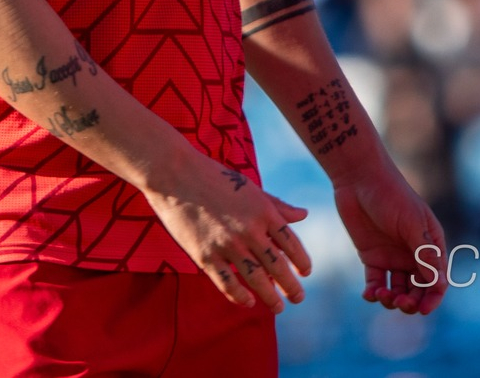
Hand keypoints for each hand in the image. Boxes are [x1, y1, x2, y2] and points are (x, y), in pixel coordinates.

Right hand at [145, 154, 312, 312]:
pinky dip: (239, 296)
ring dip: (270, 297)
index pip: (291, 243)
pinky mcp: (205, 255)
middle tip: (298, 298)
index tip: (305, 272)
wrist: (173, 173)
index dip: (301, 261)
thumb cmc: (213, 176)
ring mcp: (227, 244)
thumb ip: (276, 204)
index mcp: (263, 211)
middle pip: (278, 266)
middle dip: (291, 286)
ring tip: (278, 307)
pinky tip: (248, 302)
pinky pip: (226, 283)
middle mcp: (249, 230)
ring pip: (256, 279)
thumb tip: (303, 215)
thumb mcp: (249, 187)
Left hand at [334, 168, 447, 314]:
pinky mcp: (372, 256)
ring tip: (382, 295)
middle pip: (418, 290)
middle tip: (400, 303)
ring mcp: (392, 257)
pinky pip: (376, 282)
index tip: (422, 310)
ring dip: (392, 299)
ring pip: (398, 290)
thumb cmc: (391, 195)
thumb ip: (424, 253)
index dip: (432, 298)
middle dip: (411, 302)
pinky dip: (373, 292)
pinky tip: (369, 294)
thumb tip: (440, 284)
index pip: (437, 280)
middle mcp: (413, 255)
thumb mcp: (410, 223)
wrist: (358, 177)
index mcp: (430, 246)